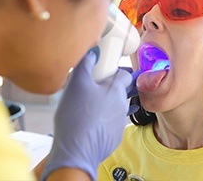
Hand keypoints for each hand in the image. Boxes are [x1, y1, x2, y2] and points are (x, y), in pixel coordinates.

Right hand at [41, 51, 131, 180]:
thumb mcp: (76, 85)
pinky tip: (92, 122)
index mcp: (115, 90)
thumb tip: (93, 51)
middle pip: (121, 91)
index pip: (126, 74)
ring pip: (116, 107)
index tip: (111, 70)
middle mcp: (122, 105)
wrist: (77, 151)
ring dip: (108, 104)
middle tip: (96, 88)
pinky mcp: (115, 135)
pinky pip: (112, 122)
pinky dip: (105, 120)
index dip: (119, 70)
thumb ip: (85, 64)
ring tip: (91, 107)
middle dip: (111, 88)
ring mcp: (119, 121)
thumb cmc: (76, 117)